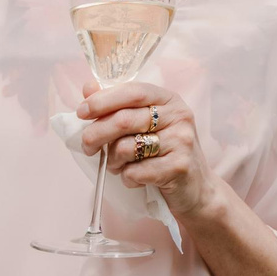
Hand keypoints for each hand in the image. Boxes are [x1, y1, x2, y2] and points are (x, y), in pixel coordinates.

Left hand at [78, 80, 219, 218]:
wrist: (195, 187)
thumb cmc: (164, 153)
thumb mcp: (145, 125)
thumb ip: (117, 106)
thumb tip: (88, 87)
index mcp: (169, 100)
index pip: (132, 92)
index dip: (102, 100)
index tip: (81, 112)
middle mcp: (179, 116)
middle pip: (123, 120)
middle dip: (95, 134)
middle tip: (87, 146)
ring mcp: (181, 140)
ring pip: (125, 148)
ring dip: (112, 161)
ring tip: (119, 165)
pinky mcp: (179, 166)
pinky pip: (135, 172)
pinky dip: (127, 178)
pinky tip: (135, 178)